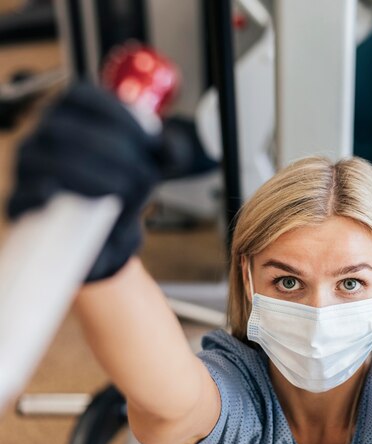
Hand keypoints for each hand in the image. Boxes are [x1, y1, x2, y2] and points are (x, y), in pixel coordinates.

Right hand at [7, 82, 165, 281]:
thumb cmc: (120, 193)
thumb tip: (172, 151)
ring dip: (93, 176)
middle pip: (68, 128)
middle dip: (115, 150)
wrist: (103, 240)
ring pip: (50, 162)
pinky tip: (62, 200)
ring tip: (121, 193)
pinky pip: (23, 195)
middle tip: (143, 175)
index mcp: (70, 117)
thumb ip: (164, 154)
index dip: (116, 111)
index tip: (150, 138)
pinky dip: (44, 197)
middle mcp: (43, 136)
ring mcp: (27, 169)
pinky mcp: (19, 204)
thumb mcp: (148, 169)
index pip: (81, 95)